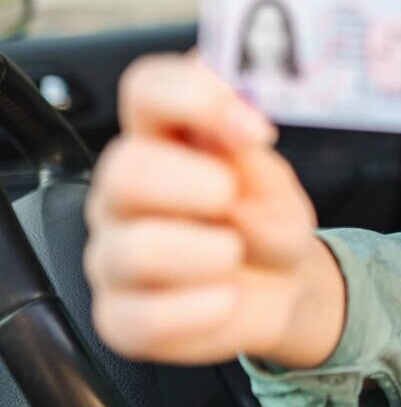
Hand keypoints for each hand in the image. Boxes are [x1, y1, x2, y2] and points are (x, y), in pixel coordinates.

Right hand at [83, 52, 345, 367]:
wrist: (281, 290)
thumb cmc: (267, 223)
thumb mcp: (277, 187)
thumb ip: (254, 160)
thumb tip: (238, 136)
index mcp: (162, 141)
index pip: (145, 89)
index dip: (192, 95)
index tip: (251, 126)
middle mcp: (125, 194)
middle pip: (123, 169)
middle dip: (194, 183)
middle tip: (233, 197)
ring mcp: (114, 255)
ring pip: (135, 249)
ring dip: (206, 252)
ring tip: (234, 254)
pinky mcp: (120, 317)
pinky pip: (145, 317)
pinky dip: (204, 309)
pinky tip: (227, 298)